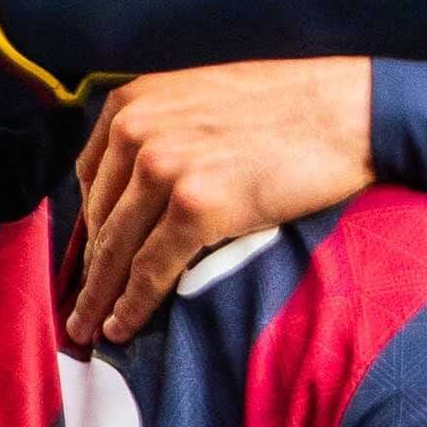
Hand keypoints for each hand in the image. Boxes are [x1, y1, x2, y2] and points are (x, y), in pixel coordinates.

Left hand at [64, 57, 370, 345]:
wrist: (348, 111)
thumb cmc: (289, 107)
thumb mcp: (202, 98)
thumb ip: (164, 131)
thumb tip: (143, 187)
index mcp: (133, 102)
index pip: (91, 179)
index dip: (89, 227)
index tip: (91, 259)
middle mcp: (137, 131)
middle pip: (99, 219)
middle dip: (90, 269)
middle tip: (78, 307)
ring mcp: (163, 169)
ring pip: (116, 251)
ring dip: (99, 297)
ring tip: (88, 328)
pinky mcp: (195, 208)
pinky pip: (149, 271)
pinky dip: (131, 306)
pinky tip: (120, 328)